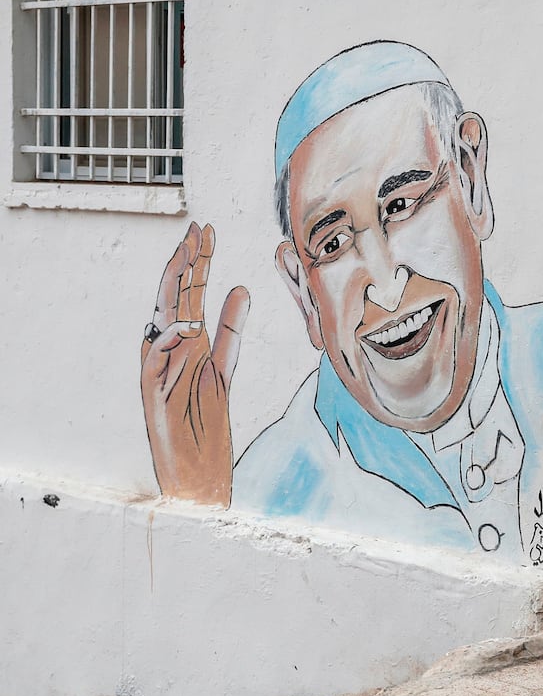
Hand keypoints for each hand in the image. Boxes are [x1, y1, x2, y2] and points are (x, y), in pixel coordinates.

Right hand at [140, 223, 249, 505]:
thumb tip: (240, 288)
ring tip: (190, 257)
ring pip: (161, 317)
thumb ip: (231, 329)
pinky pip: (156, 355)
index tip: (208, 230)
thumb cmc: (205, 420)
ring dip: (174, 286)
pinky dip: (172, 338)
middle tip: (197, 229)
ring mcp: (158, 365)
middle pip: (175, 296)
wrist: (195, 467)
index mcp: (191, 339)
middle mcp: (171, 347)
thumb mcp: (225, 367)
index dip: (199, 261)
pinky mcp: (150, 389)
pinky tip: (189, 322)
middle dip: (185, 262)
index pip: (192, 291)